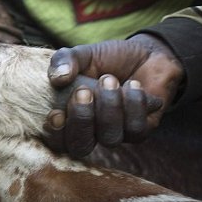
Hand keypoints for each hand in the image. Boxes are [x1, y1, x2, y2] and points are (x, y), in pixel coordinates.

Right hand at [44, 34, 183, 156]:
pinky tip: (133, 85)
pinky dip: (133, 104)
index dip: (56, 133)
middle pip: (80, 147)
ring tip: (110, 79)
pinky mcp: (140, 131)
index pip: (57, 142)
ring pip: (110, 138)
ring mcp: (116, 133)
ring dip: (109, 107)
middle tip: (83, 91)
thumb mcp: (82, 54)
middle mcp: (91, 132)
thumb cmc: (108, 58)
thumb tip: (57, 78)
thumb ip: (65, 60)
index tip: (56, 112)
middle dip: (81, 120)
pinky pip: (135, 129)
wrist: (145, 54)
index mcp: (69, 119)